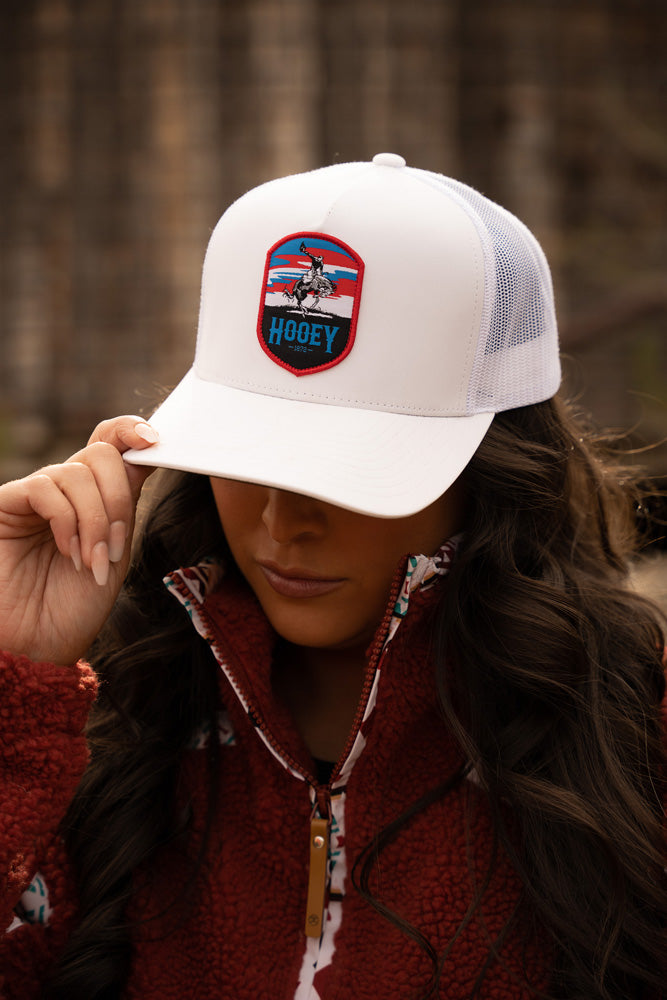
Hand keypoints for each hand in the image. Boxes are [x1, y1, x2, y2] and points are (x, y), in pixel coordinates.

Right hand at [0, 416, 158, 664]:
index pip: (111, 446)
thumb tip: (142, 457)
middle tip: (114, 548)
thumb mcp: (114, 553)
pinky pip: (45, 488)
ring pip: (77, 472)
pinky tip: (68, 552)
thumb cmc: (74, 608)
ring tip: (91, 562)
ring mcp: (34, 497)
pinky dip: (67, 520)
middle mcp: (65, 491)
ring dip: (95, 520)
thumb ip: (124, 507)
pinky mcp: (6, 505)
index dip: (132, 431)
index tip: (155, 441)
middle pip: (101, 455)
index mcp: (94, 499)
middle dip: (118, 499)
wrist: (37, 647)